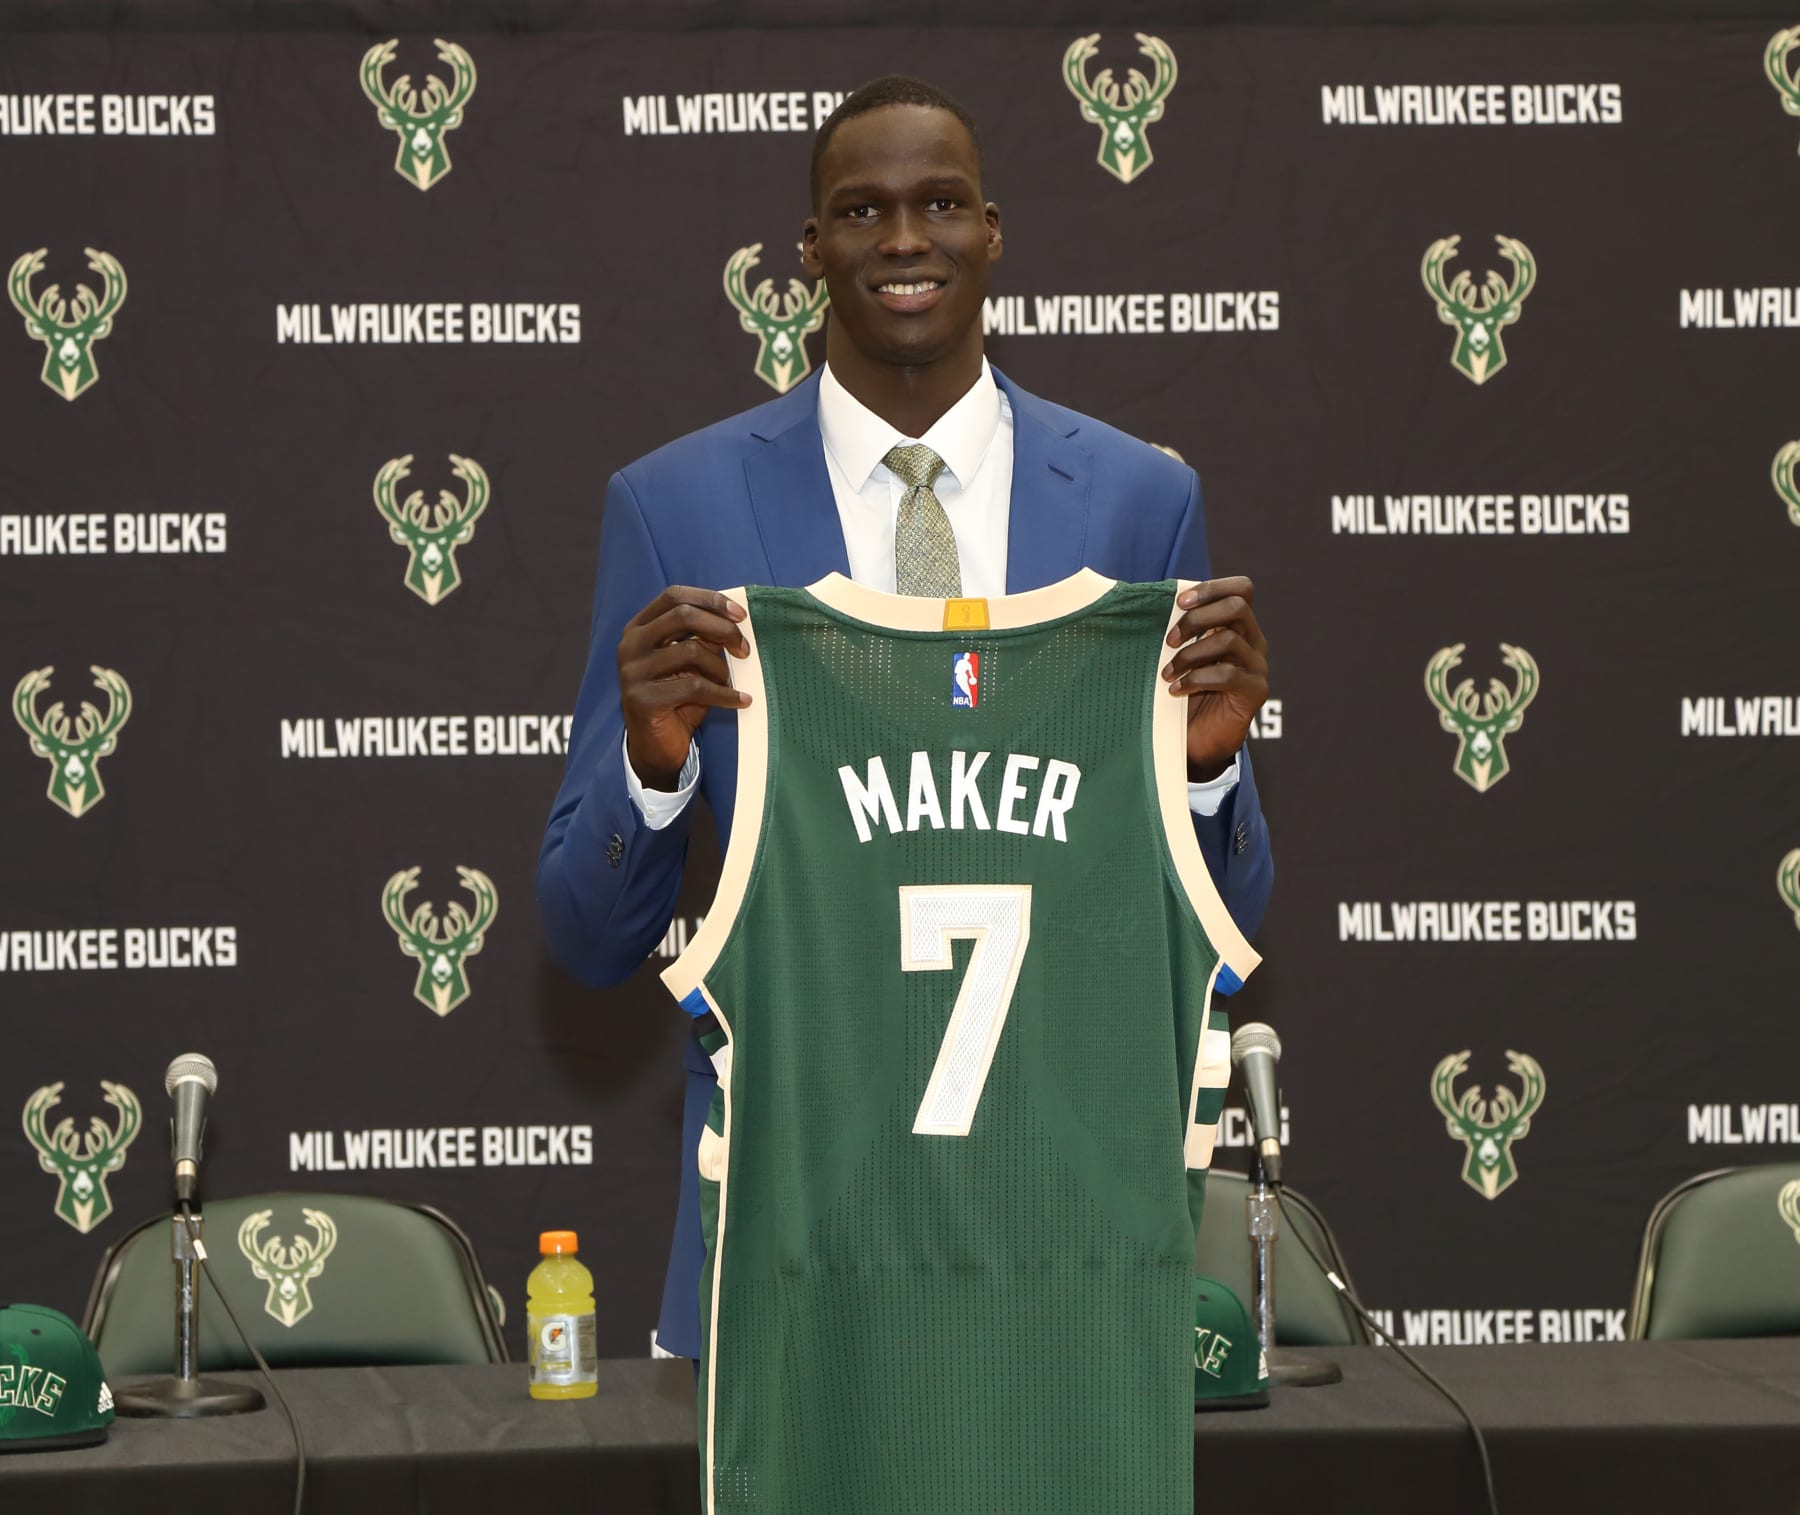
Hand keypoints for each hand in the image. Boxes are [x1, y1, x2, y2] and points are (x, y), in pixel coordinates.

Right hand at [618, 587, 749, 790]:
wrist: (655, 746)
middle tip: (745, 649)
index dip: (709, 600)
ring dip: (721, 667)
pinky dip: (725, 694)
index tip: (740, 614)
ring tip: (731, 682)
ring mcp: (633, 671)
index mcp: (639, 627)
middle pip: (683, 616)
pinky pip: (695, 687)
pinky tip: (741, 701)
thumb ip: (704, 639)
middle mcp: (630, 644)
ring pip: (691, 651)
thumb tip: (735, 620)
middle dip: (722, 629)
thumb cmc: (677, 699)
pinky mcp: (642, 698)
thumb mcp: (691, 664)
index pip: (674, 596)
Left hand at [1161, 576, 1268, 781]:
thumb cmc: (1183, 693)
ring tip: (1167, 674)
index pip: (1241, 589)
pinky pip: (1228, 674)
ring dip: (1190, 655)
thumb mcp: (1178, 655)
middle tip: (1169, 641)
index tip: (1179, 602)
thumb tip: (1149, 601)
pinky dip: (1196, 679)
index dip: (1211, 588)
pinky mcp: (1255, 691)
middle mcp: (1252, 642)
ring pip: (1228, 640)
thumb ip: (1178, 630)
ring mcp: (1257, 666)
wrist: (1195, 740)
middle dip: (1197, 618)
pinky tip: (1176, 690)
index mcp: (1236, 626)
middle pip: (1237, 607)